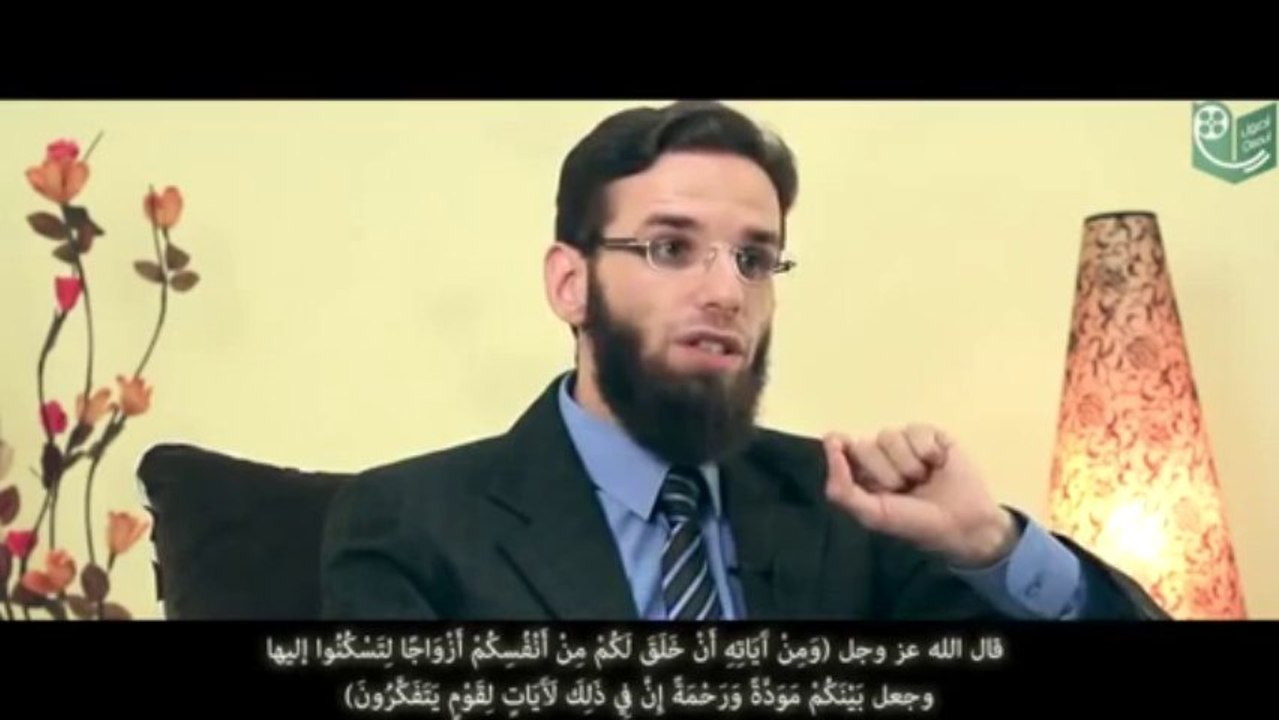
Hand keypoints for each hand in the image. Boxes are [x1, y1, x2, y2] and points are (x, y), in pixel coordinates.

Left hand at [822, 425, 1017, 567]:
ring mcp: (906, 444)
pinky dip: (927, 451)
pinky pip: (917, 431)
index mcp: (864, 474)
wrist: (964, 524)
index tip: (839, 444)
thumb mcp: (874, 515)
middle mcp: (881, 455)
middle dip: (884, 471)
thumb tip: (830, 444)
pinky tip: (938, 465)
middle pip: (865, 444)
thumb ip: (843, 489)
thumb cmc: (916, 523)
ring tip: (923, 479)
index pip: (840, 448)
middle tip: (903, 489)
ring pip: (890, 436)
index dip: (838, 445)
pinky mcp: (931, 436)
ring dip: (907, 464)